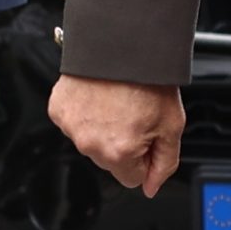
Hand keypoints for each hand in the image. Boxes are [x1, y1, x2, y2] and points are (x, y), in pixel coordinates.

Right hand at [49, 74, 186, 197]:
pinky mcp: (59, 109)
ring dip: (103, 128)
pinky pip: (74, 123)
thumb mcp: (172, 124)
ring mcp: (71, 127)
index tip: (148, 133)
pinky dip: (86, 113)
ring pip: (91, 142)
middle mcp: (90, 144)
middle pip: (111, 161)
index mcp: (118, 152)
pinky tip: (99, 96)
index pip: (133, 178)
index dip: (145, 157)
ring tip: (117, 100)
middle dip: (124, 142)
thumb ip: (165, 163)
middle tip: (134, 112)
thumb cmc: (148, 78)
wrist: (123, 42)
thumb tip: (151, 187)